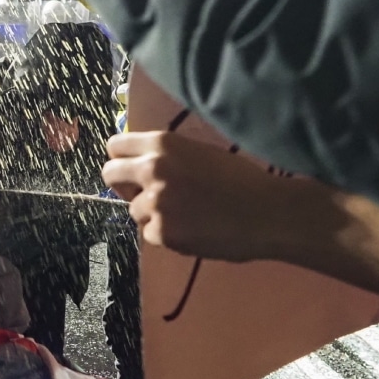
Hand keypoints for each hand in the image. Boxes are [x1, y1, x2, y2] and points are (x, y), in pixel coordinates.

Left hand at [103, 131, 378, 296]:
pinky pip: (150, 233)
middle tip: (146, 194)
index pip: (114, 146)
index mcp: (161, 143)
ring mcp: (154, 202)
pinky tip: (193, 229)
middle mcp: (151, 169)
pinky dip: (167, 234)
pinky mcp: (162, 232)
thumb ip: (166, 156)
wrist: (269, 213)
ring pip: (133, 209)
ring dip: (152, 213)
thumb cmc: (241, 179)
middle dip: (124, 185)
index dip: (123, 159)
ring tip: (187, 214)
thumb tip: (138, 163)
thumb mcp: (199, 153)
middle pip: (110, 174)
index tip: (133, 170)